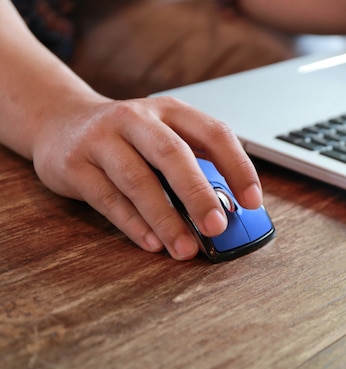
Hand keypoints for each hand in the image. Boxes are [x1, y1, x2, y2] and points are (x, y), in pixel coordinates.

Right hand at [30, 96, 262, 259]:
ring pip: (138, 180)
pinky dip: (133, 224)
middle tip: (217, 227)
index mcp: (170, 111)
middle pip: (173, 155)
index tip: (253, 201)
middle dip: (198, 194)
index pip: (214, 133)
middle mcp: (136, 119)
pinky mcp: (74, 165)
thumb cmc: (127, 138)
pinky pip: (107, 199)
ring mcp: (101, 139)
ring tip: (185, 247)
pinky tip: (152, 243)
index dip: (238, 167)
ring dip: (165, 218)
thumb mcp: (162, 136)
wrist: (59, 121)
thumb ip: (193, 165)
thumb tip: (228, 209)